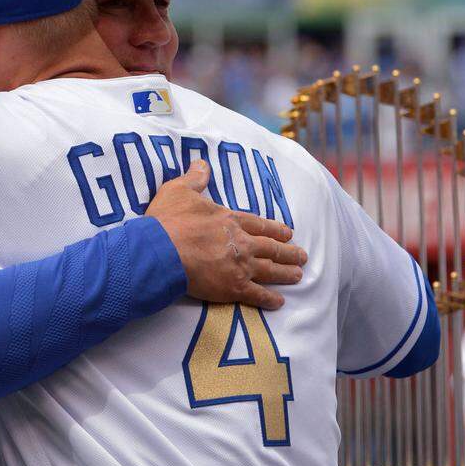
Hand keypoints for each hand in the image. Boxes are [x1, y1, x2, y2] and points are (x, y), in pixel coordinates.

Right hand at [145, 160, 306, 309]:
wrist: (161, 251)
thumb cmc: (169, 220)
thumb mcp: (179, 190)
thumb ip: (195, 178)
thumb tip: (202, 163)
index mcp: (230, 220)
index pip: (260, 224)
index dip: (275, 229)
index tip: (288, 233)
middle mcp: (241, 242)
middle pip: (271, 248)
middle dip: (288, 252)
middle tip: (302, 256)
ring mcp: (240, 266)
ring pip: (270, 270)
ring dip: (286, 273)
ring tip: (298, 276)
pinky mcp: (233, 287)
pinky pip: (257, 294)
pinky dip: (270, 299)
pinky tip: (279, 302)